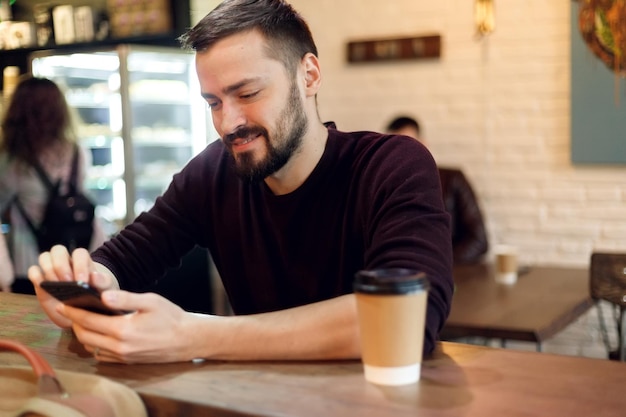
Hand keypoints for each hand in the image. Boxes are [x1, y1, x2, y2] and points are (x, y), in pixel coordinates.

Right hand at [28, 245, 117, 327]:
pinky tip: (43, 285)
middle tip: (67, 282)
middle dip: (61, 265)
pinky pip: (33, 270)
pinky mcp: (40, 281)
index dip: (79, 265)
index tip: (82, 281)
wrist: (84, 312)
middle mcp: (66, 262)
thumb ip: (103, 283)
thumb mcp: (105, 291)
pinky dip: (36, 276)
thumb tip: (94, 277)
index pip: (79, 253)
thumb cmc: (96, 297)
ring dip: (48, 269)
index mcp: (84, 262)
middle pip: (58, 250)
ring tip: (56, 285)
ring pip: (44, 257)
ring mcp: (51, 270)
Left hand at [60, 291, 192, 363]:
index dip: (73, 312)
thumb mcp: (151, 301)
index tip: (64, 304)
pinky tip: (100, 333)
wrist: (187, 340)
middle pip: (84, 336)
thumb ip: (125, 298)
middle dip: (74, 323)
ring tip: (84, 320)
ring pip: (92, 348)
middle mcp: (120, 347)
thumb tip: (102, 296)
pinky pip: (102, 356)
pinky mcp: (127, 362)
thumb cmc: (171, 317)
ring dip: (84, 335)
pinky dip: (95, 345)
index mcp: (123, 330)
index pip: (88, 321)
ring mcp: (123, 357)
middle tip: (71, 311)